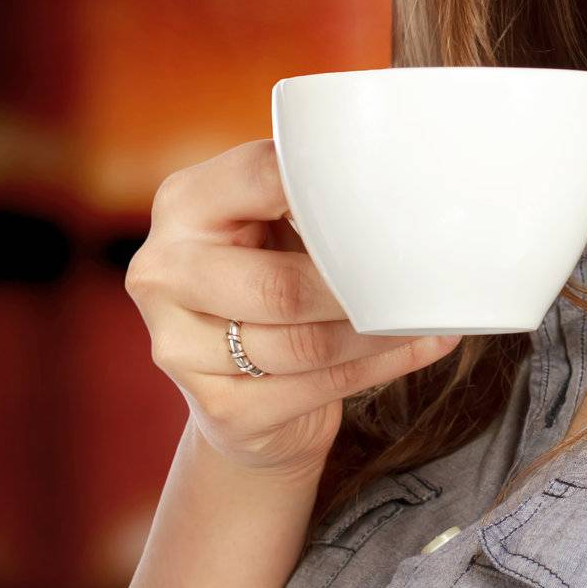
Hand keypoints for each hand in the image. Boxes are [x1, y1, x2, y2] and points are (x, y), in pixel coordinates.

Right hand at [124, 138, 462, 478]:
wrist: (236, 381)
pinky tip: (414, 348)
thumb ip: (307, 199)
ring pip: (303, 344)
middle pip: (280, 285)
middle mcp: (164, 271)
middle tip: (415, 276)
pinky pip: (315, 389)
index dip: (328, 187)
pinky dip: (378, 367)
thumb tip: (402, 192)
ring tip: (422, 314)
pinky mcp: (217, 410)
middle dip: (358, 287)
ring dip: (377, 334)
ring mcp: (179, 347)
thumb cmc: (266, 275)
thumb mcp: (269, 222)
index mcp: (183, 203)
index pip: (260, 177)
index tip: (389, 191)